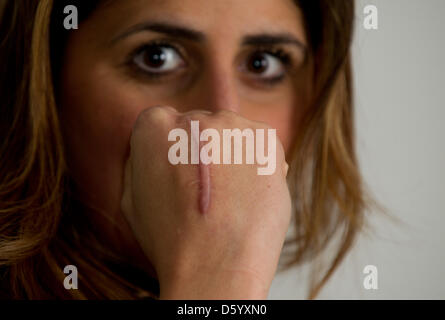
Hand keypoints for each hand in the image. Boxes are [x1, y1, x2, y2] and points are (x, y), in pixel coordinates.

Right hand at [121, 106, 290, 298]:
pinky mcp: (266, 139)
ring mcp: (233, 126)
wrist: (216, 266)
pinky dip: (256, 162)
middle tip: (207, 191)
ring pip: (230, 134)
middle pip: (198, 128)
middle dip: (201, 152)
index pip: (163, 125)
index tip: (181, 177)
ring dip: (230, 156)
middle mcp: (193, 117)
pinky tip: (248, 193)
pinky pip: (258, 144)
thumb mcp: (132, 199)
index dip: (172, 155)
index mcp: (153, 125)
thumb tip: (158, 150)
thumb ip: (141, 162)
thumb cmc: (171, 240)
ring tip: (229, 197)